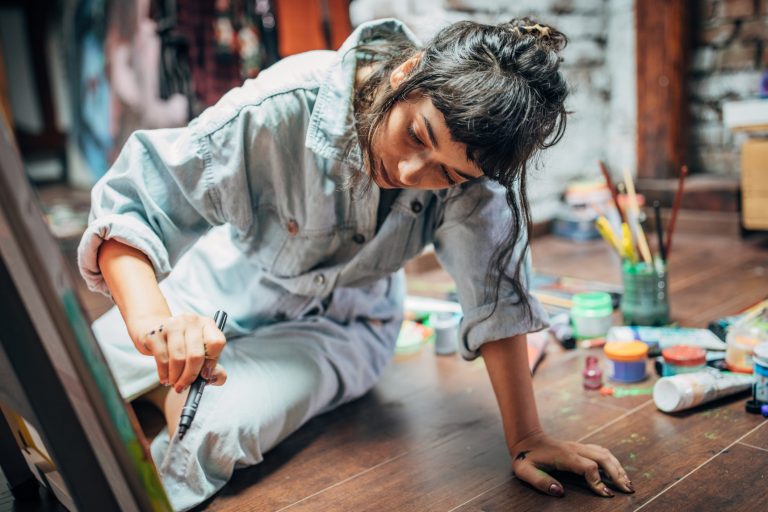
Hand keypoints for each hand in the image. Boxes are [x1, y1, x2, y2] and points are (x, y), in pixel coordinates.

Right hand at [127, 313, 227, 392]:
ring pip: (179, 358)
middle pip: (196, 355)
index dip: (211, 363)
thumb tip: (212, 378)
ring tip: (175, 383)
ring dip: (176, 377)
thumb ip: (214, 369)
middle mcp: (191, 320)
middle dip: (190, 376)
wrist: (154, 332)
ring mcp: (172, 324)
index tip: (205, 375)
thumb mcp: (202, 354)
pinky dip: (164, 374)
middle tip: (184, 386)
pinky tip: (165, 378)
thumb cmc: (183, 346)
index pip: (217, 343)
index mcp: (208, 324)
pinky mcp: (155, 333)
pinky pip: (162, 359)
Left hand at [510, 431, 633, 497]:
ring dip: (618, 467)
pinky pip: (600, 451)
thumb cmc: (526, 457)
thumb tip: (559, 492)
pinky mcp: (580, 447)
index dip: (598, 481)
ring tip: (627, 482)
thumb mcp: (526, 471)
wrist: (527, 438)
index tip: (606, 495)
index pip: (589, 467)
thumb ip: (541, 481)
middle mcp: (575, 449)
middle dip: (617, 474)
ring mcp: (579, 447)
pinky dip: (612, 461)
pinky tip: (617, 471)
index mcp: (565, 456)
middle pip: (603, 458)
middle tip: (628, 490)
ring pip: (604, 453)